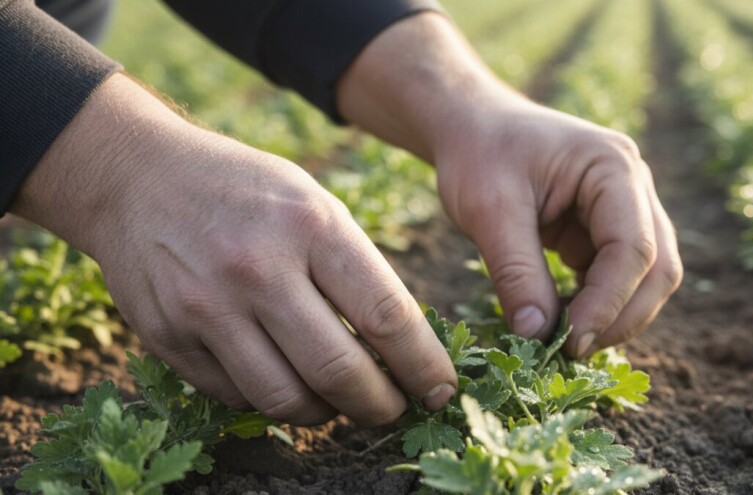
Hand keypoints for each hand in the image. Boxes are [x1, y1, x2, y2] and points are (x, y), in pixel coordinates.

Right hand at [11, 74, 456, 425]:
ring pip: (285, 399)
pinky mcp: (170, 337)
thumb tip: (401, 346)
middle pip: (339, 372)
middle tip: (394, 409)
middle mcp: (259, 269)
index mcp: (312, 227)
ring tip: (340, 403)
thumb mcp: (314, 204)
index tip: (440, 389)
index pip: (387, 317)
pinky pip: (236, 396)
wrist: (139, 178)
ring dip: (326, 415)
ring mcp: (208, 307)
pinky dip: (272, 400)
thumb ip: (356, 269)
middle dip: (380, 406)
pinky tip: (286, 383)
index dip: (423, 366)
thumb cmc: (247, 192)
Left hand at [434, 101, 682, 356]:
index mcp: (613, 167)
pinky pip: (616, 277)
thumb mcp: (488, 210)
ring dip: (613, 316)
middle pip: (657, 267)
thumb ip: (515, 272)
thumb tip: (536, 336)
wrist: (471, 127)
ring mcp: (625, 208)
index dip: (607, 303)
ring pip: (645, 278)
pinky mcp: (605, 230)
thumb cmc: (479, 154)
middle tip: (570, 351)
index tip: (568, 341)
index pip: (634, 248)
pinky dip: (596, 306)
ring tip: (563, 342)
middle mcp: (634, 186)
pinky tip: (562, 323)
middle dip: (621, 316)